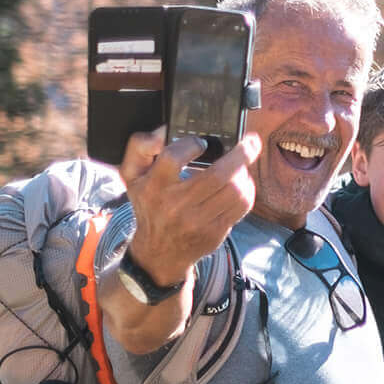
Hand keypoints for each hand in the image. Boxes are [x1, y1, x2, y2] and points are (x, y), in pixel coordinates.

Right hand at [118, 127, 259, 285]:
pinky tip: (242, 182)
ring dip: (245, 172)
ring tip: (243, 163)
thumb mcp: (132, 176)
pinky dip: (247, 190)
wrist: (159, 252)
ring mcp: (197, 221)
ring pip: (234, 191)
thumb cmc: (149, 206)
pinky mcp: (215, 232)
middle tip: (251, 141)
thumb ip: (140, 147)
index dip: (191, 144)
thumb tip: (162, 131)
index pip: (172, 158)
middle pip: (217, 175)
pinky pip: (241, 206)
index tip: (201, 141)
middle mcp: (175, 205)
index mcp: (154, 187)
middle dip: (241, 154)